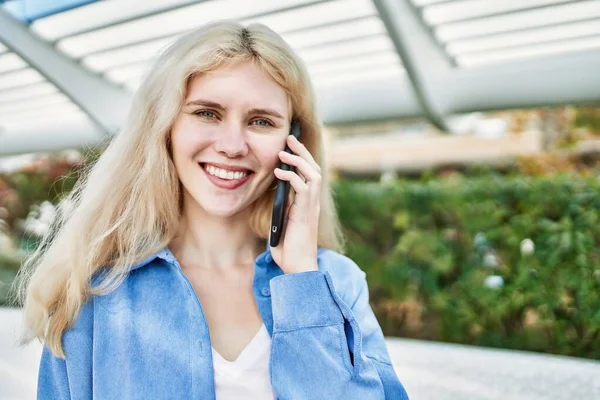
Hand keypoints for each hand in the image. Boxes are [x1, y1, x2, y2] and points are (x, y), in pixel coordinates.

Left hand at [270, 134, 320, 273]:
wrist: (297, 268)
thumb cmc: (288, 249)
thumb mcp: (280, 223)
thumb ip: (279, 208)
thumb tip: (270, 195)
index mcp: (307, 203)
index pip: (308, 174)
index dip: (301, 159)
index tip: (290, 146)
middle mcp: (312, 202)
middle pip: (313, 169)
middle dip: (302, 152)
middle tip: (290, 138)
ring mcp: (311, 207)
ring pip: (313, 174)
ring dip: (299, 160)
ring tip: (284, 152)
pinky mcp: (306, 213)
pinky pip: (304, 188)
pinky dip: (292, 177)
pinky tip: (279, 172)